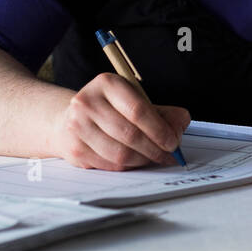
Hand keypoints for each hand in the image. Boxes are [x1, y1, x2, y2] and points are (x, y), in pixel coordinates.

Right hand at [50, 73, 190, 170]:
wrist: (70, 118)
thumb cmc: (110, 109)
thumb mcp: (135, 99)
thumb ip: (162, 112)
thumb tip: (181, 125)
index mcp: (107, 84)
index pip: (138, 110)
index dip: (159, 130)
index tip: (172, 141)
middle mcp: (87, 102)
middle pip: (130, 135)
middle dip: (155, 149)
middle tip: (168, 154)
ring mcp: (77, 127)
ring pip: (120, 154)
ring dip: (143, 160)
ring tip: (152, 157)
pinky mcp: (74, 149)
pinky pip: (109, 165)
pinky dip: (128, 166)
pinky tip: (134, 160)